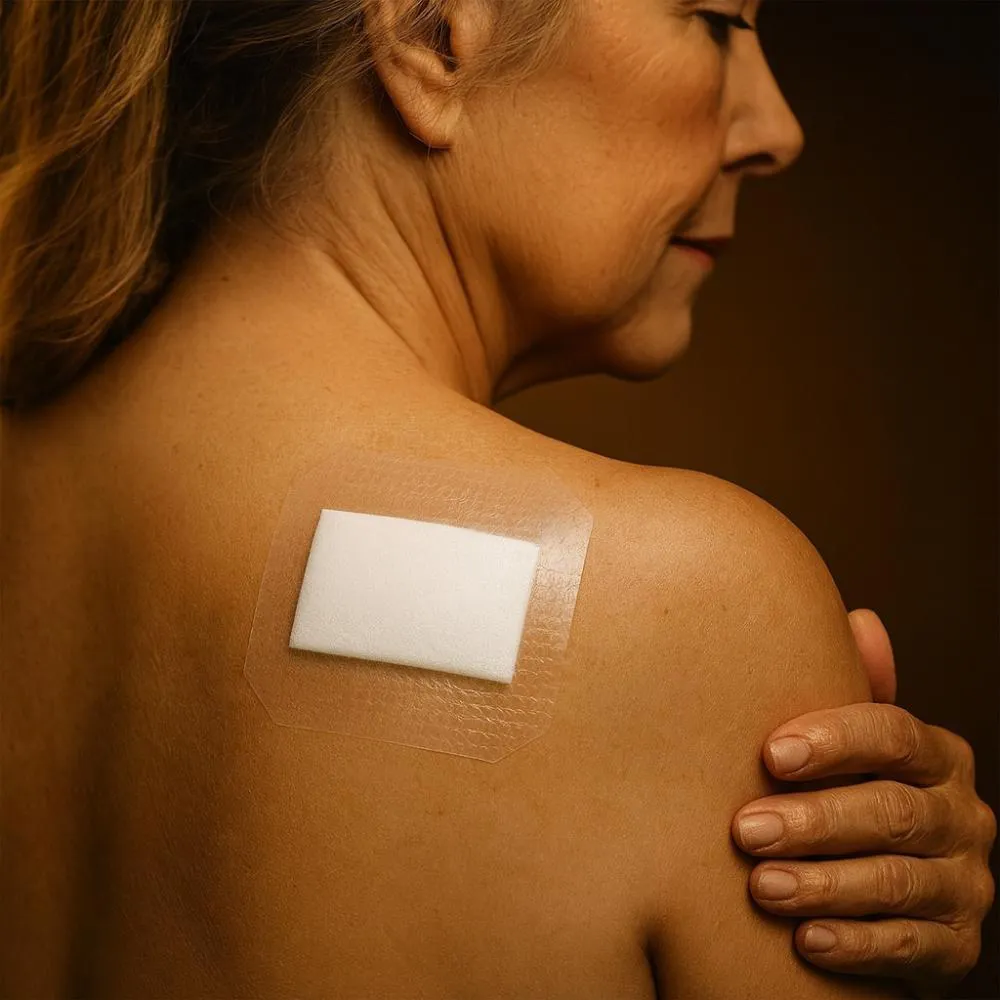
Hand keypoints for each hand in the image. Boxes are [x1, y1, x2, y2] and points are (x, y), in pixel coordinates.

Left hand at [731, 609, 996, 997]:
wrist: (879, 891)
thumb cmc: (846, 792)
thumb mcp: (849, 743)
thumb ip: (850, 688)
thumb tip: (861, 620)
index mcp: (936, 755)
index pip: (893, 735)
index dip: (835, 742)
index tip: (770, 754)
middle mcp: (962, 815)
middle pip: (891, 811)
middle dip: (815, 821)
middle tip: (746, 830)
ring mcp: (966, 883)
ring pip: (898, 881)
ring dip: (826, 884)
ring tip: (763, 886)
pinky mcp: (958, 945)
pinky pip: (912, 947)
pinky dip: (857, 944)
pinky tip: (806, 942)